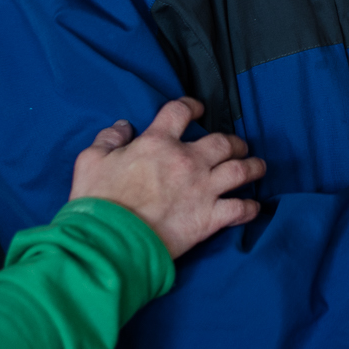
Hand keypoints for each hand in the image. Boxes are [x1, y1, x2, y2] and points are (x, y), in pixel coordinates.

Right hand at [68, 97, 265, 258]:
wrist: (110, 242)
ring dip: (252, 167)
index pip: (180, 112)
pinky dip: (249, 208)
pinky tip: (253, 207)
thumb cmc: (98, 202)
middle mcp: (187, 161)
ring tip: (257, 166)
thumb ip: (108, 139)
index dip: (191, 106)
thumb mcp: (90, 161)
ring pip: (240, 171)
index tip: (198, 109)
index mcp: (158, 143)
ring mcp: (202, 189)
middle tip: (236, 146)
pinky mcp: (209, 218)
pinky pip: (239, 209)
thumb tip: (122, 127)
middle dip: (233, 142)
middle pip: (222, 142)